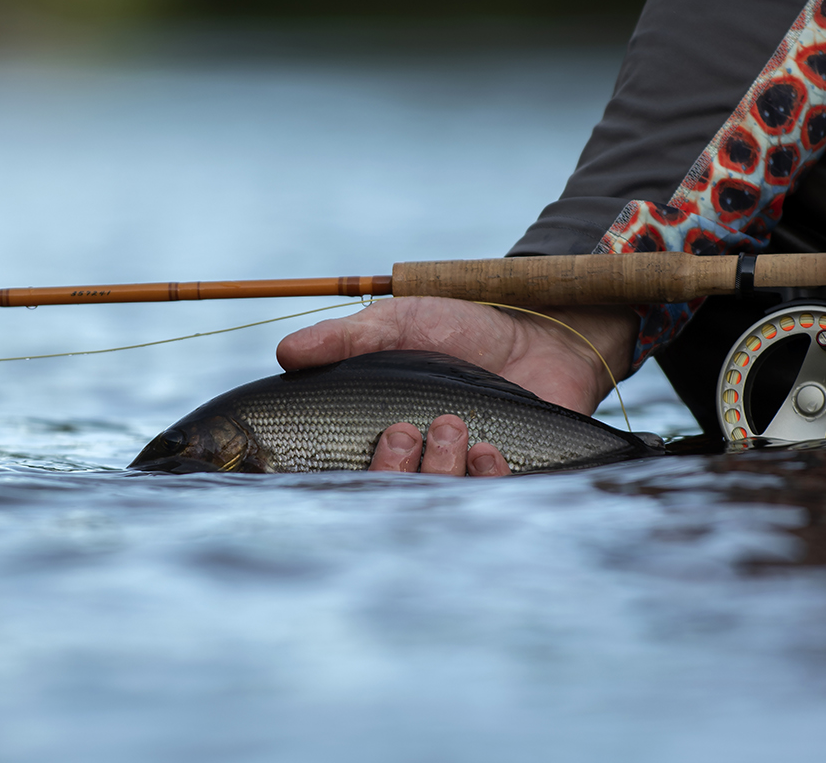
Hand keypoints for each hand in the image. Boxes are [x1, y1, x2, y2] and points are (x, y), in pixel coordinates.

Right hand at [276, 296, 638, 473]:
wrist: (540, 331)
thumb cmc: (461, 329)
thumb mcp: (399, 322)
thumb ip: (346, 338)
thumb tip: (285, 352)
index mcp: (379, 437)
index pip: (343, 480)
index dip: (334, 481)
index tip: (338, 452)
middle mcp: (417, 467)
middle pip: (389, 501)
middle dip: (393, 470)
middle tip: (403, 430)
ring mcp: (462, 479)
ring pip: (437, 503)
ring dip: (439, 467)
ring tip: (453, 424)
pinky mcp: (509, 484)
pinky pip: (488, 502)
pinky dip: (484, 477)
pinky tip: (489, 446)